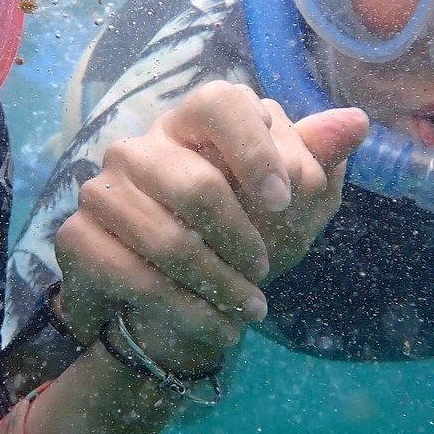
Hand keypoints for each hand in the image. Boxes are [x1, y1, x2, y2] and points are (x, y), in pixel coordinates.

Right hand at [54, 80, 367, 369]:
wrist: (182, 304)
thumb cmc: (241, 241)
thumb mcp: (292, 208)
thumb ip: (317, 162)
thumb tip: (357, 122)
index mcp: (196, 122)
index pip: (222, 105)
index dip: (255, 150)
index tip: (284, 202)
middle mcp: (142, 146)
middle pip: (196, 183)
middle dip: (242, 241)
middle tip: (267, 272)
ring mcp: (102, 188)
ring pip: (166, 239)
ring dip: (219, 286)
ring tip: (250, 311)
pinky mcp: (76, 236)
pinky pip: (131, 276)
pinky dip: (185, 311)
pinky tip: (219, 328)